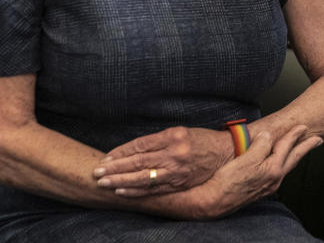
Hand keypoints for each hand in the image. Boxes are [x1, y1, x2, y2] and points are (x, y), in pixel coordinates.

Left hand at [94, 127, 230, 195]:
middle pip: (139, 161)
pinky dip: (137, 191)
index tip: (106, 157)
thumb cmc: (201, 140)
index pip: (140, 144)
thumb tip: (133, 150)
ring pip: (144, 177)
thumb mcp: (181, 132)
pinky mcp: (180, 182)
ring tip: (104, 183)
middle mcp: (175, 152)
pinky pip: (155, 188)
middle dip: (116, 167)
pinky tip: (123, 191)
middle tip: (97, 171)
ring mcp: (178, 169)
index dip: (121, 151)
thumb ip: (159, 140)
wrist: (226, 152)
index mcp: (173, 135)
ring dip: (122, 180)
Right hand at [176, 126, 322, 219]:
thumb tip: (268, 135)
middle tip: (317, 140)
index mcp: (273, 169)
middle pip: (294, 159)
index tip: (302, 126)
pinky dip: (283, 163)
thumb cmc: (228, 180)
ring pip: (286, 166)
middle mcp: (274, 179)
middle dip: (306, 148)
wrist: (215, 201)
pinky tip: (279, 163)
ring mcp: (268, 186)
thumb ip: (260, 146)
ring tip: (301, 149)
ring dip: (295, 156)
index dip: (294, 135)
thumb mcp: (246, 158)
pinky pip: (278, 172)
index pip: (286, 147)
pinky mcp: (260, 190)